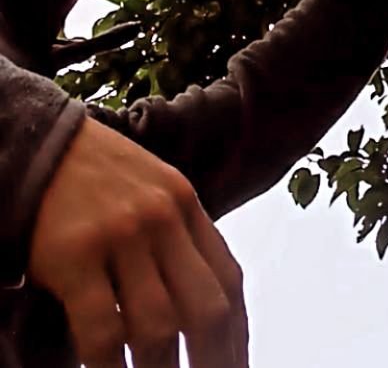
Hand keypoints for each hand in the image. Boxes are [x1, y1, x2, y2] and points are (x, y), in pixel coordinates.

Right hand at [28, 116, 248, 367]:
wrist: (43, 147)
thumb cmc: (101, 180)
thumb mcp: (156, 194)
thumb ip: (183, 240)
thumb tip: (209, 308)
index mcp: (187, 205)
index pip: (229, 281)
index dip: (238, 335)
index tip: (237, 364)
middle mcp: (163, 218)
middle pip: (207, 309)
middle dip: (213, 362)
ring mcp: (121, 235)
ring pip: (158, 327)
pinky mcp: (76, 255)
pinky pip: (104, 330)